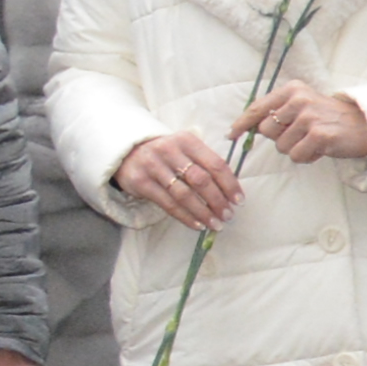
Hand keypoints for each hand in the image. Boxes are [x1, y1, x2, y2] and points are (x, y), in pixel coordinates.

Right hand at [117, 132, 244, 231]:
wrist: (127, 151)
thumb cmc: (166, 154)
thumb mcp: (185, 149)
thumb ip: (205, 163)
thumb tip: (231, 190)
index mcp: (187, 141)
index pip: (215, 164)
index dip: (230, 184)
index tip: (239, 201)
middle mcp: (170, 151)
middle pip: (200, 180)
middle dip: (218, 201)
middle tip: (228, 215)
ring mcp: (153, 166)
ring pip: (184, 194)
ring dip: (203, 212)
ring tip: (216, 224)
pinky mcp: (140, 182)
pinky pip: (168, 204)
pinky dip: (185, 217)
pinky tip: (197, 224)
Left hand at [233, 82, 366, 167]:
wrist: (366, 125)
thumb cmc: (331, 117)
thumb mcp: (305, 105)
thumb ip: (280, 112)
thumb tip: (250, 126)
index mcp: (293, 90)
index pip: (258, 107)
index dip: (242, 123)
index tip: (231, 134)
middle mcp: (299, 100)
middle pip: (267, 130)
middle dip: (280, 139)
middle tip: (300, 136)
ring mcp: (309, 117)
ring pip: (281, 146)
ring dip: (295, 149)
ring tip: (314, 141)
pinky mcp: (319, 135)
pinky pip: (296, 156)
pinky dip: (306, 157)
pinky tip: (321, 149)